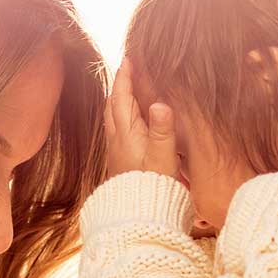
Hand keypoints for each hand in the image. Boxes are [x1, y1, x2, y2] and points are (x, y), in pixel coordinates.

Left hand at [104, 59, 179, 179]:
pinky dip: (121, 117)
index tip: (128, 59)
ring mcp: (116, 152)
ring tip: (126, 90)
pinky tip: (129, 122)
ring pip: (113, 118)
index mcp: (127, 134)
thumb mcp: (164, 157)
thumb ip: (163, 130)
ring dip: (118, 101)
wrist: (139, 217)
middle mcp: (117, 140)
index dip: (125, 78)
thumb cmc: (154, 188)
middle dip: (119, 86)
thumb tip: (160, 103)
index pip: (122, 98)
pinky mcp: (119, 163)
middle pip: (113, 105)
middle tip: (127, 70)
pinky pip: (116, 131)